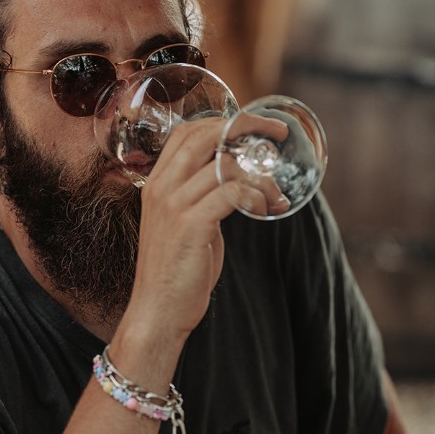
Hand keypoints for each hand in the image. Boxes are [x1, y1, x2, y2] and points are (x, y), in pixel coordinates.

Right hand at [124, 115, 285, 342]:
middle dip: (247, 127)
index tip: (254, 127)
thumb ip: (201, 197)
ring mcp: (174, 205)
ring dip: (262, 177)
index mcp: (157, 183)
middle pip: (206, 135)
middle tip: (277, 136)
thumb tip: (237, 180)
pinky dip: (257, 198)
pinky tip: (266, 211)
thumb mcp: (184, 223)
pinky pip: (233, 193)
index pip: (188, 131)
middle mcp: (162, 187)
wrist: (158, 311)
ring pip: (227, 165)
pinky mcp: (192, 226)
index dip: (223, 121)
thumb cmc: (176, 270)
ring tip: (275, 197)